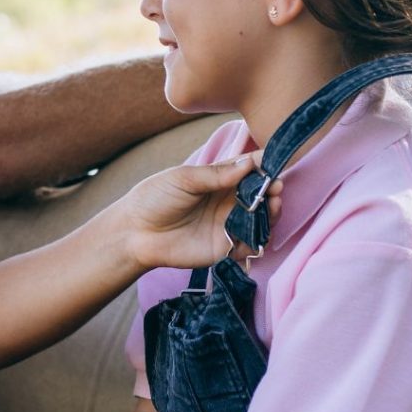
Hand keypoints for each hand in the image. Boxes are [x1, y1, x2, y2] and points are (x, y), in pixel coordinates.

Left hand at [122, 152, 281, 271]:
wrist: (135, 232)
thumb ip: (215, 174)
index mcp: (219, 178)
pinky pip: (251, 246)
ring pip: (262, 220)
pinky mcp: (225, 248)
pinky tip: (256, 235)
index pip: (249, 169)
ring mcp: (228, 224)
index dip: (264, 167)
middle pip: (261, 194)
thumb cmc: (154, 198)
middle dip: (272, 191)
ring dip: (271, 214)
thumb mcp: (183, 179)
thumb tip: (248, 163)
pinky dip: (258, 241)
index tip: (274, 167)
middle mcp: (228, 200)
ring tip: (272, 207)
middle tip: (275, 189)